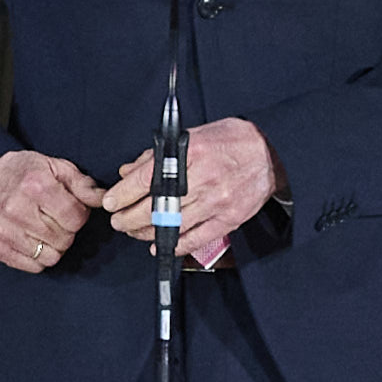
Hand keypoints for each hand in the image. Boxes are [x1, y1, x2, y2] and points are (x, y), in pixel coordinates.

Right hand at [0, 147, 98, 274]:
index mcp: (36, 186)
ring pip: (51, 257)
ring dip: (54, 246)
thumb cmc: (25, 172)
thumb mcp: (56, 167)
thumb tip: (104, 200)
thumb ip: (82, 185)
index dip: (79, 215)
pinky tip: (33, 239)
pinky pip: (33, 266)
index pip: (75, 219)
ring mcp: (4, 230)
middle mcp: (17, 209)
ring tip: (45, 229)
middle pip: (64, 239)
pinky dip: (38, 257)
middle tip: (56, 219)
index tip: (70, 208)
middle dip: (67, 231)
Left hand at [97, 117, 279, 267]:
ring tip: (133, 231)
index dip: (123, 194)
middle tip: (117, 221)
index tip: (109, 202)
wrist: (272, 153)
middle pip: (155, 206)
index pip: (147, 178)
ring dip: (145, 232)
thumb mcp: (192, 136)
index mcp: (192, 153)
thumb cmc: (231, 141)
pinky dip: (175, 245)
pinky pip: (195, 239)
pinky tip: (159, 244)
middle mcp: (204, 179)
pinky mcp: (229, 219)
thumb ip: (157, 155)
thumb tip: (128, 171)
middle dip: (129, 217)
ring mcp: (217, 202)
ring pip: (172, 226)